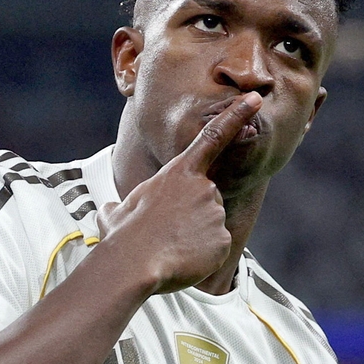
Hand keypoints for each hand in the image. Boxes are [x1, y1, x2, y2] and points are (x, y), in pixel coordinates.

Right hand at [96, 92, 262, 293]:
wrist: (133, 264)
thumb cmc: (122, 237)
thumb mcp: (115, 214)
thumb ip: (118, 208)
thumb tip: (108, 212)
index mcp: (178, 173)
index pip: (213, 137)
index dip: (236, 116)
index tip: (254, 99)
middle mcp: (203, 188)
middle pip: (206, 200)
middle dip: (190, 217)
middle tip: (166, 232)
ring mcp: (215, 213)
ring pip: (210, 226)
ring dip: (194, 238)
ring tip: (171, 247)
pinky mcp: (223, 239)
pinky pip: (215, 249)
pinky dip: (202, 257)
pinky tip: (184, 259)